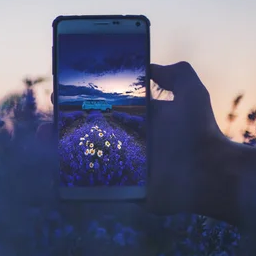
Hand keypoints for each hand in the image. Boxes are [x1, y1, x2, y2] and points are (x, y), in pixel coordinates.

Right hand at [39, 61, 226, 214]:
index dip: (81, 101)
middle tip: (48, 122)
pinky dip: (72, 180)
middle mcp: (128, 142)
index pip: (103, 108)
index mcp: (138, 120)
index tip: (61, 94)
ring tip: (46, 143)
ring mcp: (123, 167)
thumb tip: (150, 66)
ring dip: (62, 152)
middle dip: (64, 127)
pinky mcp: (123, 189)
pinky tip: (55, 172)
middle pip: (88, 133)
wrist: (209, 173)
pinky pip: (92, 185)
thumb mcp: (191, 93)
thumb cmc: (200, 132)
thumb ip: (175, 74)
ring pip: (85, 158)